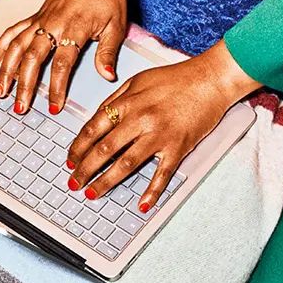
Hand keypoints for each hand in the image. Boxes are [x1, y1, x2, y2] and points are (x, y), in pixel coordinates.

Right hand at [0, 0, 129, 115]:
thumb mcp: (116, 25)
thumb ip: (109, 52)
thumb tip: (107, 77)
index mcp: (75, 29)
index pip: (62, 64)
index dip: (56, 88)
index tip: (54, 107)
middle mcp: (52, 25)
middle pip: (32, 58)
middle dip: (24, 85)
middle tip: (21, 108)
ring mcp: (40, 20)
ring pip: (17, 47)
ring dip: (6, 71)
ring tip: (0, 92)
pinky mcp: (35, 16)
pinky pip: (12, 32)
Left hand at [65, 41, 259, 212]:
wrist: (211, 78)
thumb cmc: (177, 78)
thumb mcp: (139, 80)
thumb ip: (116, 99)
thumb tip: (97, 118)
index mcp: (127, 102)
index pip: (93, 129)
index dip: (77, 148)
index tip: (70, 161)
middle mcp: (140, 120)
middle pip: (103, 150)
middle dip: (84, 170)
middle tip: (73, 183)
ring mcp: (159, 135)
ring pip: (125, 165)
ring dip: (105, 182)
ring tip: (92, 193)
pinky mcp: (178, 147)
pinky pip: (162, 174)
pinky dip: (152, 192)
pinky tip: (142, 204)